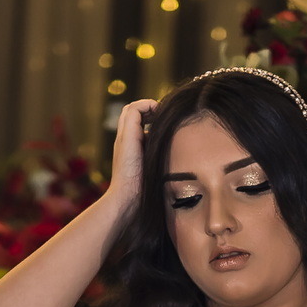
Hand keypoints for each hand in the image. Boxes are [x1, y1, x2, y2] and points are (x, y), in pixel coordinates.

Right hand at [105, 99, 157, 221]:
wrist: (126, 200)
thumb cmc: (143, 194)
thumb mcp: (156, 174)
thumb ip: (163, 162)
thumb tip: (183, 159)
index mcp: (130, 149)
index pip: (138, 125)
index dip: (151, 119)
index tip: (167, 124)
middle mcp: (124, 140)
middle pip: (133, 114)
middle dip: (149, 110)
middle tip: (165, 116)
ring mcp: (123, 137)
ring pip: (131, 109)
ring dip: (148, 106)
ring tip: (162, 112)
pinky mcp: (127, 135)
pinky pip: (134, 109)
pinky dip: (147, 105)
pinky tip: (159, 113)